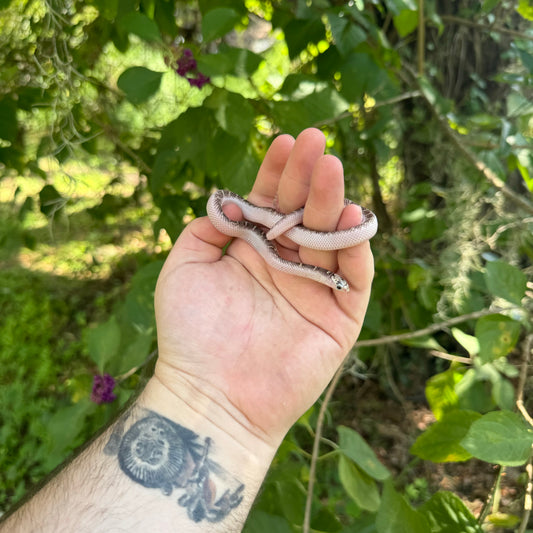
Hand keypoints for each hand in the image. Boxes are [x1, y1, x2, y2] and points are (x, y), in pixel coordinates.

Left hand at [152, 128, 373, 446]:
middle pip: (304, 212)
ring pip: (330, 237)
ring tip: (329, 168)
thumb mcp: (184, 267)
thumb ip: (205, 229)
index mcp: (254, 252)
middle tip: (315, 141)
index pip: (271, 203)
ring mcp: (314, 290)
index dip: (277, 172)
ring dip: (332, 201)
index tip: (283, 141)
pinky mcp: (339, 317)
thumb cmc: (190, 333)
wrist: (210, 395)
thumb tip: (226, 200)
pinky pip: (355, 278)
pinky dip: (356, 249)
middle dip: (308, 176)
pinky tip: (352, 216)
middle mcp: (286, 265)